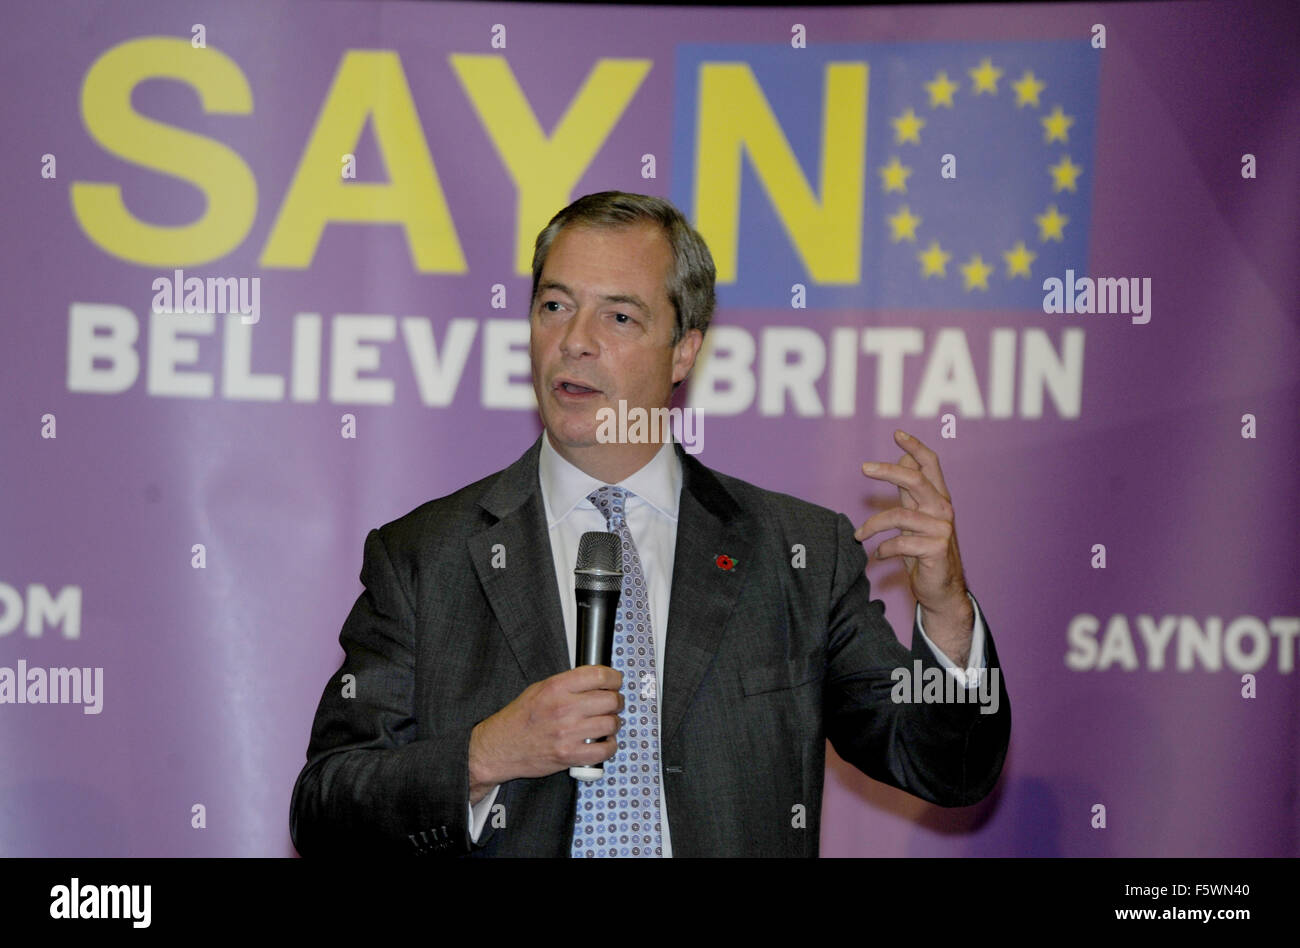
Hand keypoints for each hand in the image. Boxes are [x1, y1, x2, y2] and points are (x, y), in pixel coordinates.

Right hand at [468, 665, 622, 801]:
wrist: (501, 747)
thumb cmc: (520, 718)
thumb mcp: (539, 689)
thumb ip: (567, 683)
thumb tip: (596, 680)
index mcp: (556, 688)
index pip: (599, 675)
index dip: (613, 678)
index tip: (615, 681)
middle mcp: (564, 708)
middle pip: (610, 700)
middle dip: (616, 701)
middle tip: (613, 704)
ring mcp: (568, 733)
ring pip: (611, 724)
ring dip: (614, 723)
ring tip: (607, 723)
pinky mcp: (570, 755)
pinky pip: (604, 750)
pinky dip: (609, 746)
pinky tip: (603, 742)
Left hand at [854, 430, 970, 625]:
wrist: (941, 589)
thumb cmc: (924, 551)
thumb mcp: (916, 517)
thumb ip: (910, 492)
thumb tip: (902, 459)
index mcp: (938, 498)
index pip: (931, 465)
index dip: (915, 447)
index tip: (897, 433)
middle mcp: (942, 509)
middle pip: (915, 479)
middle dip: (888, 471)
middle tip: (864, 467)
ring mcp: (941, 529)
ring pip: (899, 515)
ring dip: (872, 526)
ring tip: (858, 536)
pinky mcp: (935, 549)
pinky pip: (900, 543)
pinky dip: (883, 549)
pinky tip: (878, 555)